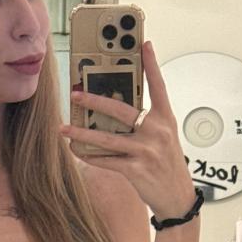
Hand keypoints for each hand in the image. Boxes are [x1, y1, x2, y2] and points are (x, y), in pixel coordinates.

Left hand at [59, 39, 196, 222]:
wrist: (178, 198)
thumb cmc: (167, 165)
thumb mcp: (164, 137)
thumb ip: (146, 121)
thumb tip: (115, 109)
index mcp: (165, 119)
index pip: (158, 86)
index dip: (151, 64)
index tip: (144, 43)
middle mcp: (157, 132)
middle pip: (121, 110)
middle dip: (95, 101)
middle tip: (75, 94)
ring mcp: (146, 151)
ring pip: (107, 138)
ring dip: (82, 133)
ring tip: (64, 128)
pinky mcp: (136, 170)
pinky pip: (107, 160)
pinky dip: (90, 156)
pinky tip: (77, 151)